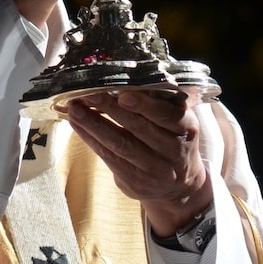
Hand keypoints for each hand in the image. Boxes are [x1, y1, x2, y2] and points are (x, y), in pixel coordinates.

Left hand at [65, 88, 213, 235]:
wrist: (178, 186)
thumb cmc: (172, 140)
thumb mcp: (178, 122)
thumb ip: (161, 103)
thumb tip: (127, 77)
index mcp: (187, 128)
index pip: (167, 115)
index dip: (146, 105)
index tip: (124, 94)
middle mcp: (173, 151)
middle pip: (139, 128)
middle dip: (111, 109)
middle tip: (89, 94)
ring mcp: (153, 169)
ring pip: (120, 144)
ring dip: (94, 124)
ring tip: (75, 108)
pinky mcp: (134, 181)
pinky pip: (109, 157)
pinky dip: (91, 139)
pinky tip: (77, 124)